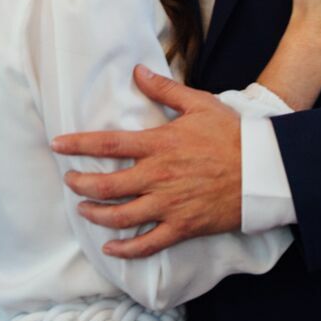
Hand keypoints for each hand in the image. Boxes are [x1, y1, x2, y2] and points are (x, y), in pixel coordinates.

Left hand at [51, 68, 240, 256]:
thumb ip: (164, 89)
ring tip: (83, 211)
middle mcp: (158, 176)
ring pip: (121, 216)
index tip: (58, 145)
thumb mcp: (198, 103)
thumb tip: (138, 70)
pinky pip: (148, 244)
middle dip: (81, 185)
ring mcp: (169, 205)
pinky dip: (126, 250)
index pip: (108, 145)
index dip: (78, 145)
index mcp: (159, 144)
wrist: (262, 170)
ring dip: (96, 215)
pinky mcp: (182, 227)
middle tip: (69, 181)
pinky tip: (112, 249)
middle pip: (107, 185)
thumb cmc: (231, 134)